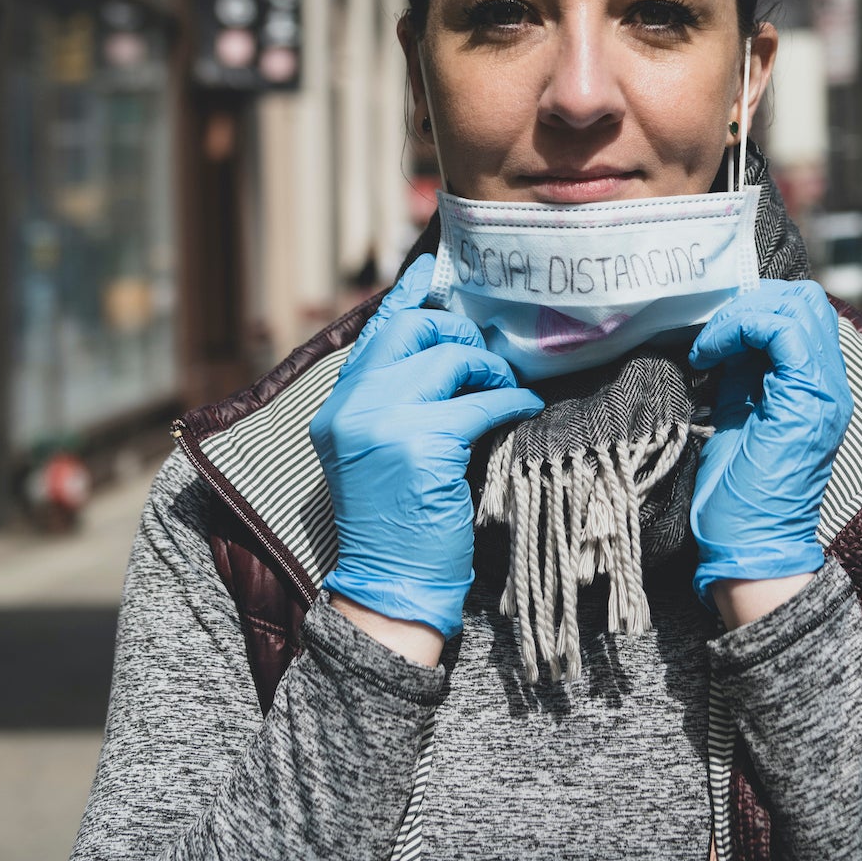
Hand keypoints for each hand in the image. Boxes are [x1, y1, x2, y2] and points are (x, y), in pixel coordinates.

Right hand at [312, 255, 543, 648]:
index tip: (431, 274)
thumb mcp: (376, 451)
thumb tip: (446, 350)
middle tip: (485, 359)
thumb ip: (394, 400)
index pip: (374, 331)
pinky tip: (524, 407)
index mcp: (337, 406)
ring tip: (504, 389)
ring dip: (489, 369)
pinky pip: (481, 402)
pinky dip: (510, 401)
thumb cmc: (394, 522)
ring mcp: (382, 423)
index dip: (407, 297)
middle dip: (458, 334)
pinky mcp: (421, 445)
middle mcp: (352, 406)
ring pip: (449, 359)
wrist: (388, 586)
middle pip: (413, 329)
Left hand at [686, 280, 853, 620]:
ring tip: (709, 345)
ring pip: (796, 307)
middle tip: (714, 334)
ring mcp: (824, 391)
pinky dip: (739, 329)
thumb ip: (743, 373)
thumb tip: (725, 335)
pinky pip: (780, 332)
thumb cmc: (739, 493)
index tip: (714, 335)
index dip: (757, 308)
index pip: (804, 314)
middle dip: (751, 303)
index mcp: (817, 387)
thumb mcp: (739, 413)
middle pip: (806, 301)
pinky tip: (709, 355)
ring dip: (741, 315)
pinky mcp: (806, 400)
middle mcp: (831, 384)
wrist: (749, 545)